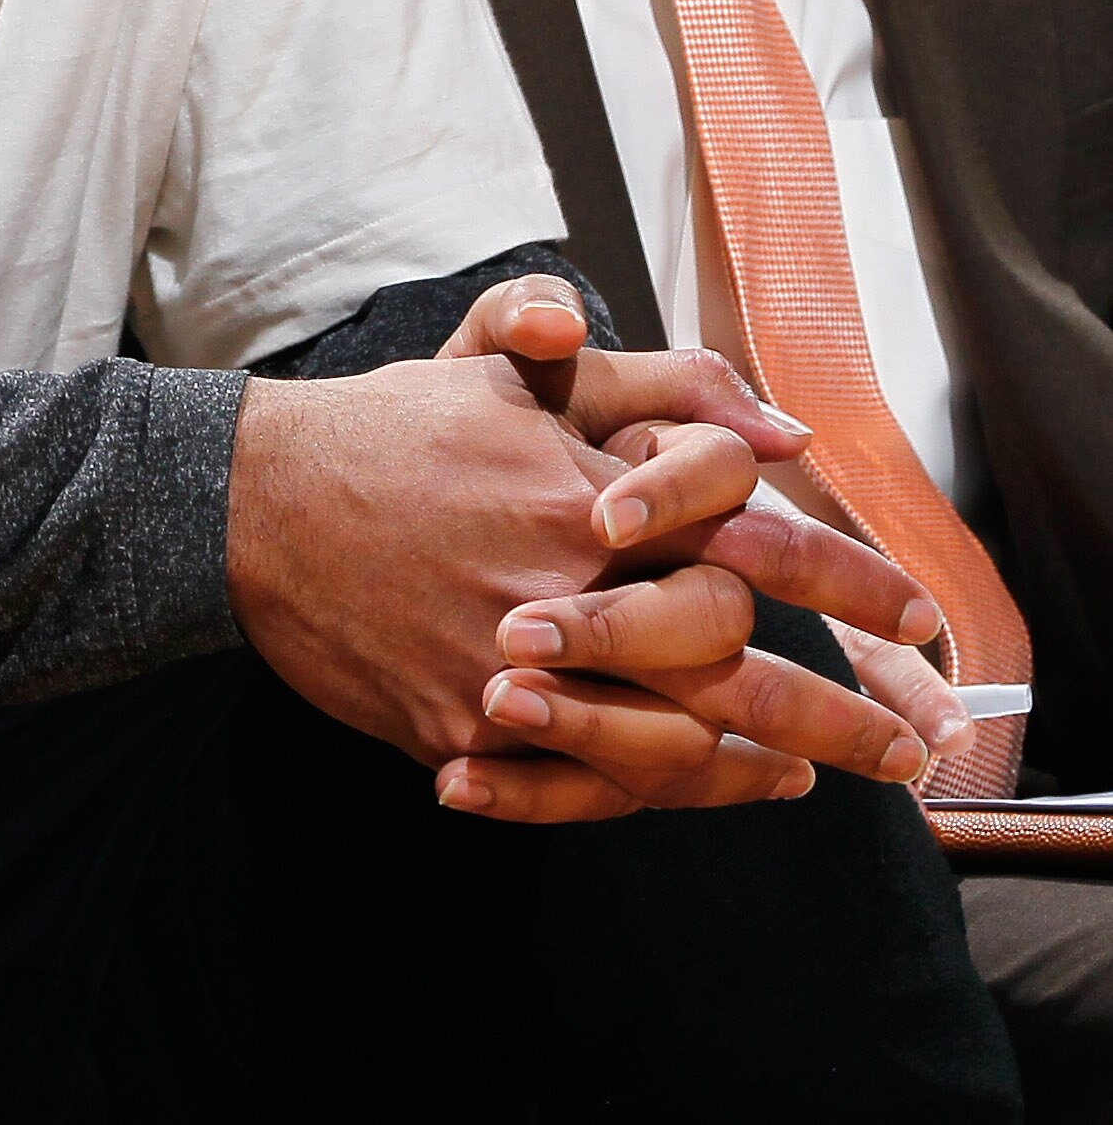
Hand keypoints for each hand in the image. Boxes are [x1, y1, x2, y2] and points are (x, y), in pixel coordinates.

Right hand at [413, 277, 953, 816]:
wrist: (247, 501)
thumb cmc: (383, 431)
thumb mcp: (500, 367)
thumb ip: (639, 380)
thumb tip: (774, 426)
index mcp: (588, 496)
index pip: (752, 544)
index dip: (848, 585)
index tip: (918, 620)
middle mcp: (564, 589)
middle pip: (734, 671)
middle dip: (839, 717)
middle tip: (910, 748)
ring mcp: (510, 669)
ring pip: (664, 746)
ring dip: (748, 773)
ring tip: (806, 780)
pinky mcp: (457, 724)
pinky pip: (568, 786)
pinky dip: (635, 797)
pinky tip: (680, 792)